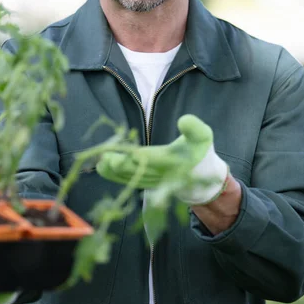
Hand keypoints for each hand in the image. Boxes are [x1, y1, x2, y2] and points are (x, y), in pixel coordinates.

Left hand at [96, 114, 228, 205]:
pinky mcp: (146, 184)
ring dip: (116, 171)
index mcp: (176, 163)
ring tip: (101, 162)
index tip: (130, 154)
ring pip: (132, 178)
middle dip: (123, 166)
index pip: (157, 160)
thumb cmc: (199, 152)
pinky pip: (130, 181)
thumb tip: (183, 119)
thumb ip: (195, 128)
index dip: (142, 158)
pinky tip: (102, 168)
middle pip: (140, 171)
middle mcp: (162, 175)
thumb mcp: (203, 136)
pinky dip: (116, 176)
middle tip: (106, 157)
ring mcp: (153, 182)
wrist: (200, 177)